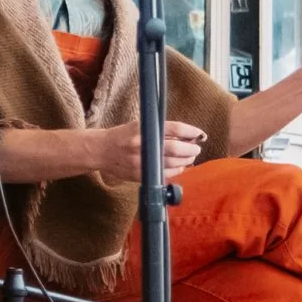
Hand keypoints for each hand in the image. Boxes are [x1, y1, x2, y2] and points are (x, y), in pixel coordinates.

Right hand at [78, 118, 203, 180]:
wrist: (101, 151)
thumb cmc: (122, 136)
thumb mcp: (140, 126)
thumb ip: (160, 130)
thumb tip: (185, 135)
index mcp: (143, 129)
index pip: (175, 129)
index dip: (191, 131)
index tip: (200, 134)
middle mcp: (142, 145)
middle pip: (177, 148)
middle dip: (191, 149)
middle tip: (196, 148)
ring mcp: (141, 162)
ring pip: (173, 164)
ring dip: (186, 161)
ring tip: (189, 157)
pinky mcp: (140, 175)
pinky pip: (164, 175)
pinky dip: (176, 171)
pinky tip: (179, 167)